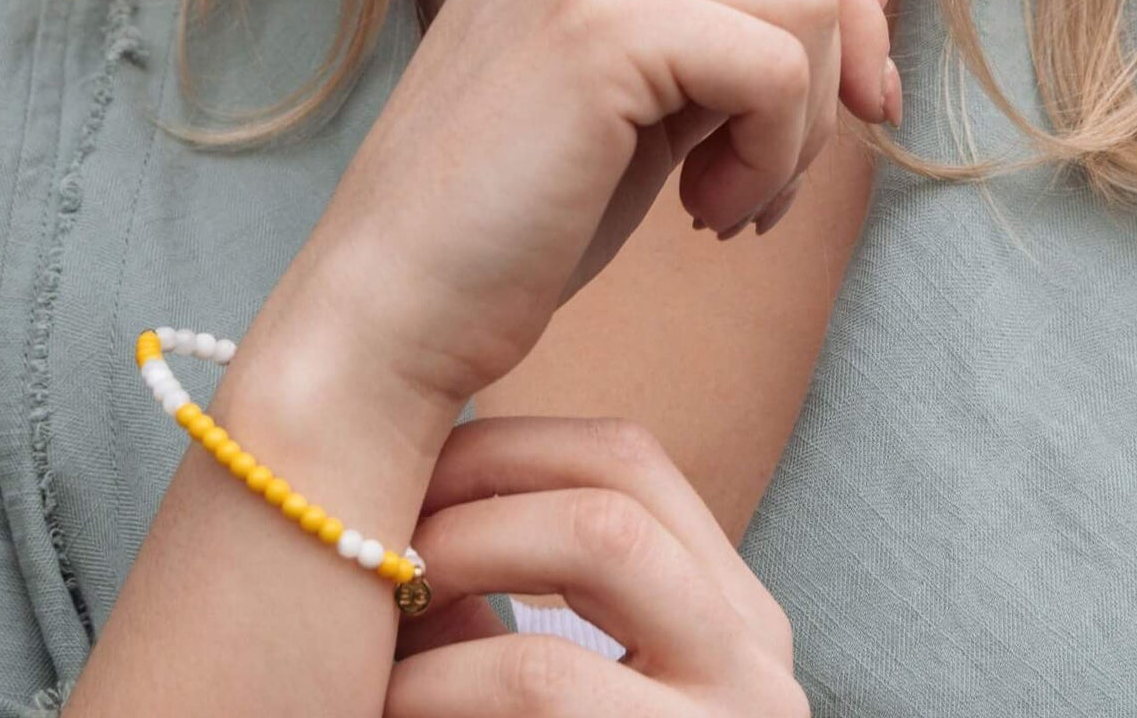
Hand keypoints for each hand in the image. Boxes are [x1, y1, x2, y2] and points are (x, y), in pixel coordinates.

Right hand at [295, 0, 899, 409]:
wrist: (392, 313)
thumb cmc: (524, 218)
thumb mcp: (662, 99)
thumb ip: (750, 20)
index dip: (836, 6)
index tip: (842, 112)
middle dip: (836, 60)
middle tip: (778, 172)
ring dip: (800, 125)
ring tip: (727, 199)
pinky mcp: (598, 23)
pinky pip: (777, 68)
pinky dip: (775, 155)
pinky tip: (708, 211)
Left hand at [383, 415, 809, 716]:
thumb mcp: (551, 701)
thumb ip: (499, 617)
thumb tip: (402, 513)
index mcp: (727, 619)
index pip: (632, 461)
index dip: (506, 445)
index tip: (406, 475)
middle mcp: (758, 651)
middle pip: (623, 475)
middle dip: (483, 475)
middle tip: (377, 516)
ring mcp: (743, 712)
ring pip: (601, 539)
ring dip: (462, 549)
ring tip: (378, 596)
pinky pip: (546, 676)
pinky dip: (441, 676)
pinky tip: (385, 700)